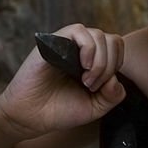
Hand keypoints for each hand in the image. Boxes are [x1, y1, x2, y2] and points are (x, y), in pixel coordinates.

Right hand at [0, 24, 126, 139]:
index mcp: (94, 60)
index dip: (117, 65)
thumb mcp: (95, 108)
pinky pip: (78, 30)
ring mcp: (67, 44)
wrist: (29, 117)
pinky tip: (82, 66)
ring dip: (100, 61)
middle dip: (109, 65)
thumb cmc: (60, 111)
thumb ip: (113, 96)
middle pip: (112, 40)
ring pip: (98, 35)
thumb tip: (116, 79)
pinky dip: (88, 47)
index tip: (103, 86)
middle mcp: (82, 49)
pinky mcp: (52, 43)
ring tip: (87, 80)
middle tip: (93, 85)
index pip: (117, 48)